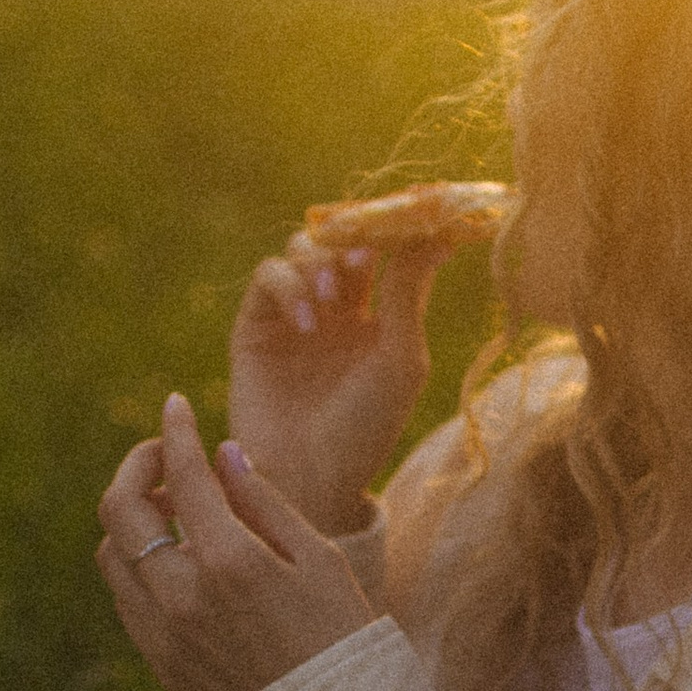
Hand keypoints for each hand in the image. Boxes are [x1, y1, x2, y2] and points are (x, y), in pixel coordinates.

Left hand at [98, 395, 381, 690]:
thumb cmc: (342, 638)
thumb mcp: (319, 560)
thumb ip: (263, 503)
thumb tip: (223, 455)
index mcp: (229, 562)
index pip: (181, 475)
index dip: (175, 432)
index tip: (176, 406)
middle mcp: (182, 596)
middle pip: (120, 509)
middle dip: (137, 467)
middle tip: (166, 456)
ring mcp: (164, 633)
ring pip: (112, 553)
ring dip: (133, 518)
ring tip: (173, 509)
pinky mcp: (160, 662)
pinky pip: (125, 596)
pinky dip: (138, 563)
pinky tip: (175, 558)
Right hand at [225, 231, 453, 533]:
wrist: (308, 479)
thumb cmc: (365, 429)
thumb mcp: (400, 358)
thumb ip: (408, 291)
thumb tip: (438, 232)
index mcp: (378, 316)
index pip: (386, 250)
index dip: (397, 225)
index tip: (416, 210)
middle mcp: (335, 310)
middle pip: (341, 239)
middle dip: (354, 237)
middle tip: (364, 256)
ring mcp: (293, 314)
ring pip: (302, 248)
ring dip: (321, 260)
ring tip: (333, 299)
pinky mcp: (254, 325)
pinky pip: (267, 275)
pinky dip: (288, 285)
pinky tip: (307, 321)